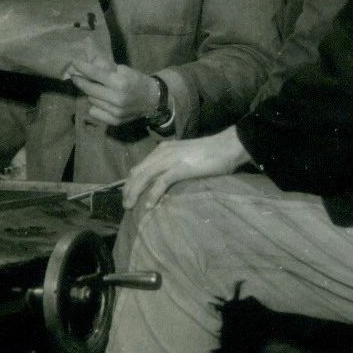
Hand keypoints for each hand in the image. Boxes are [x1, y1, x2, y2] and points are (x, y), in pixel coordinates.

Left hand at [67, 57, 158, 126]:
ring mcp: (115, 112)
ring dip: (89, 92)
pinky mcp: (114, 121)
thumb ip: (106, 67)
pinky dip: (95, 105)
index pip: (95, 74)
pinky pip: (94, 111)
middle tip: (73, 75)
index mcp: (121, 83)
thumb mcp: (125, 69)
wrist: (153, 100)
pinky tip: (101, 100)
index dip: (82, 68)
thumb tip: (89, 63)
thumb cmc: (137, 81)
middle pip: (89, 89)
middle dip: (79, 80)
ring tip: (94, 87)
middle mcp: (116, 99)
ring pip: (91, 100)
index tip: (74, 62)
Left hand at [122, 126, 250, 208]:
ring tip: (129, 206)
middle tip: (125, 204)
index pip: (140, 166)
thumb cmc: (211, 153)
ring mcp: (171, 160)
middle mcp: (162, 153)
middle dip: (128, 189)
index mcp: (163, 149)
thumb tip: (165, 180)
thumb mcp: (186, 157)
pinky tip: (148, 205)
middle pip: (137, 172)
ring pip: (144, 177)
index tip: (127, 194)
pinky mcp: (180, 168)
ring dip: (134, 192)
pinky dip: (152, 194)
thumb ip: (174, 165)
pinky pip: (161, 183)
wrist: (227, 146)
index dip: (130, 181)